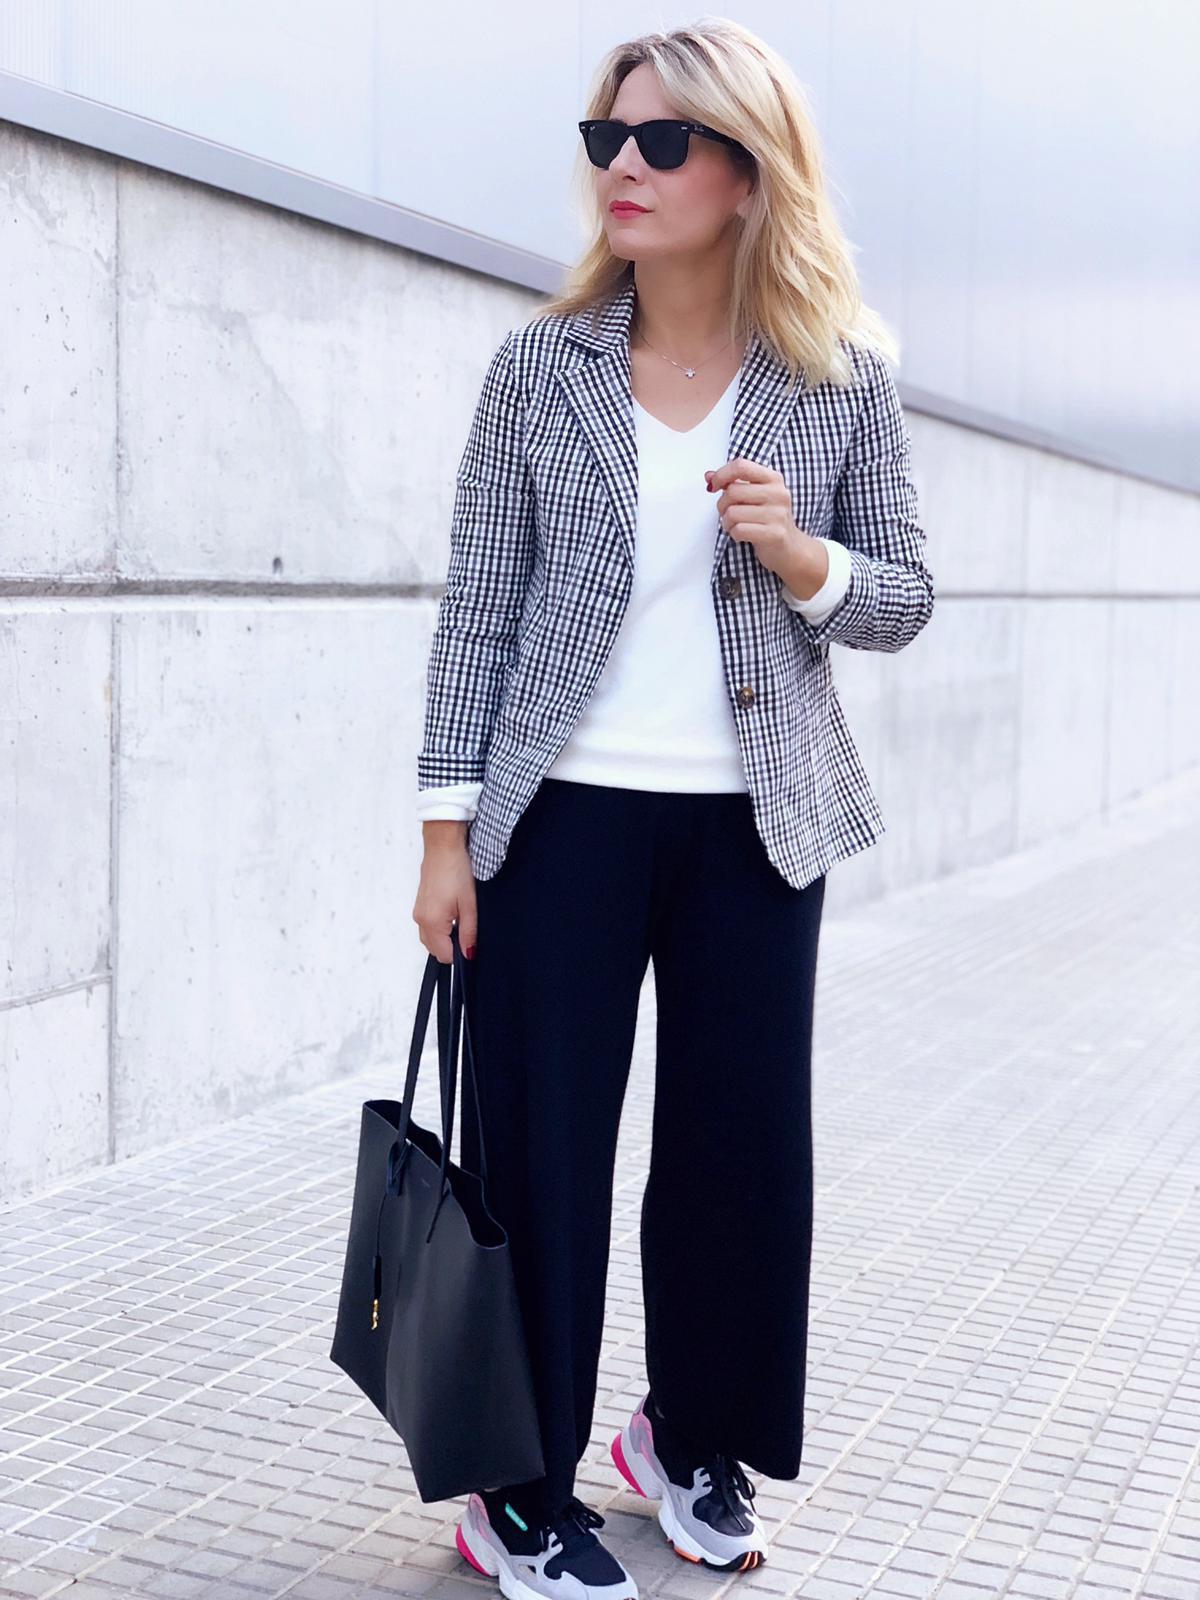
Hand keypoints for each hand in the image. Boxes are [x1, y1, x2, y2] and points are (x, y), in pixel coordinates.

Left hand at [705, 457, 826, 596]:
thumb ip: (732, 483)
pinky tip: (742, 535)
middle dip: (722, 505)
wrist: (790, 548)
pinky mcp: (774, 534)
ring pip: (732, 512)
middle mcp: (778, 493)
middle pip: (733, 491)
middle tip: (727, 513)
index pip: (741, 466)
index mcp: (773, 478)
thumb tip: (709, 476)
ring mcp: (778, 514)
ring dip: (727, 522)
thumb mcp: (754, 496)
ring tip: (736, 525)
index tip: (714, 486)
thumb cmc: (769, 519)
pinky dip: (734, 534)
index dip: (721, 475)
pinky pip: (739, 530)